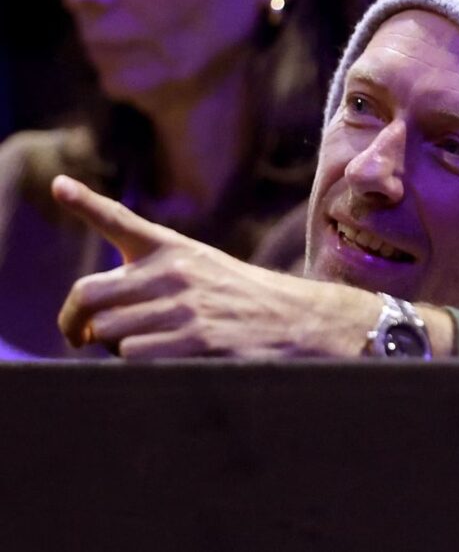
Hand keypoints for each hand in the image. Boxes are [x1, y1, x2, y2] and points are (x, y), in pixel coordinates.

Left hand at [52, 175, 453, 358]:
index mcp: (176, 249)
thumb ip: (159, 276)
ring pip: (108, 332)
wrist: (304, 323)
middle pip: (89, 295)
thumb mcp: (208, 270)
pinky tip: (168, 360)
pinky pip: (134, 356)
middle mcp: (174, 272)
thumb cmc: (252, 302)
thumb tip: (99, 310)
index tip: (61, 186)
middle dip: (74, 322)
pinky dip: (140, 364)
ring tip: (145, 348)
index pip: (120, 221)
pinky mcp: (196, 340)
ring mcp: (184, 306)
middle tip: (79, 335)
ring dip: (115, 348)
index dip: (85, 202)